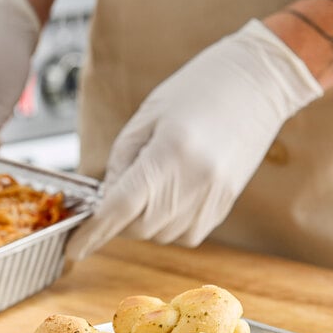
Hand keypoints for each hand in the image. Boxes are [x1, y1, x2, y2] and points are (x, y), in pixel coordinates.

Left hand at [66, 19, 322, 260]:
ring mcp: (212, 199)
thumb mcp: (147, 117)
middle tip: (119, 194)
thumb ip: (121, 163)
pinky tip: (171, 197)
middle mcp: (193, 183)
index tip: (74, 249)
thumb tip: (106, 201)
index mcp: (169, 154)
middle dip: (118, 220)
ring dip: (144, 221)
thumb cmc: (199, 88)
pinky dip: (167, 225)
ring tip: (153, 185)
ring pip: (160, 235)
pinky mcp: (223, 208)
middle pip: (138, 228)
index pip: (120, 209)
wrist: (258, 84)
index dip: (93, 234)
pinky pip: (183, 235)